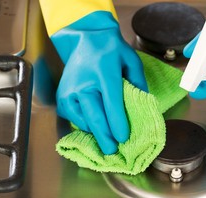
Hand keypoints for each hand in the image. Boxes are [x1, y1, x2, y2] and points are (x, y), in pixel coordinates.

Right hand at [52, 11, 147, 153]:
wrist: (85, 39)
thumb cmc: (111, 50)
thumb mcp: (131, 60)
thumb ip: (138, 82)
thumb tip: (143, 104)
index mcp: (104, 73)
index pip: (112, 104)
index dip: (118, 124)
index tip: (123, 138)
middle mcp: (84, 84)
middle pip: (95, 117)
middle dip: (105, 137)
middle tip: (112, 151)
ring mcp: (70, 92)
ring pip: (83, 121)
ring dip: (95, 133)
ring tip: (105, 141)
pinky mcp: (62, 98)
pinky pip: (73, 118)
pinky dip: (84, 125)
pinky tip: (93, 127)